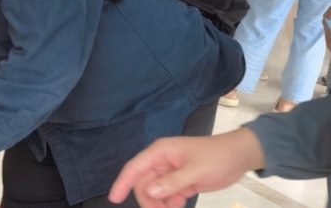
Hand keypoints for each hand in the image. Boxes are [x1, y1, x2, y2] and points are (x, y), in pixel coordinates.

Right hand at [108, 129, 264, 207]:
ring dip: (159, 204)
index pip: (134, 168)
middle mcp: (160, 162)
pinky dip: (170, 204)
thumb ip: (172, 182)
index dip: (122, 183)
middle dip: (148, 200)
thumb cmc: (217, 157)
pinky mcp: (180, 182)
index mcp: (160, 152)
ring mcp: (170, 173)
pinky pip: (167, 196)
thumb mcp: (196, 171)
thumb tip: (150, 193)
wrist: (241, 156)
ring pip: (154, 192)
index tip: (114, 199)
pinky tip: (179, 204)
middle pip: (143, 184)